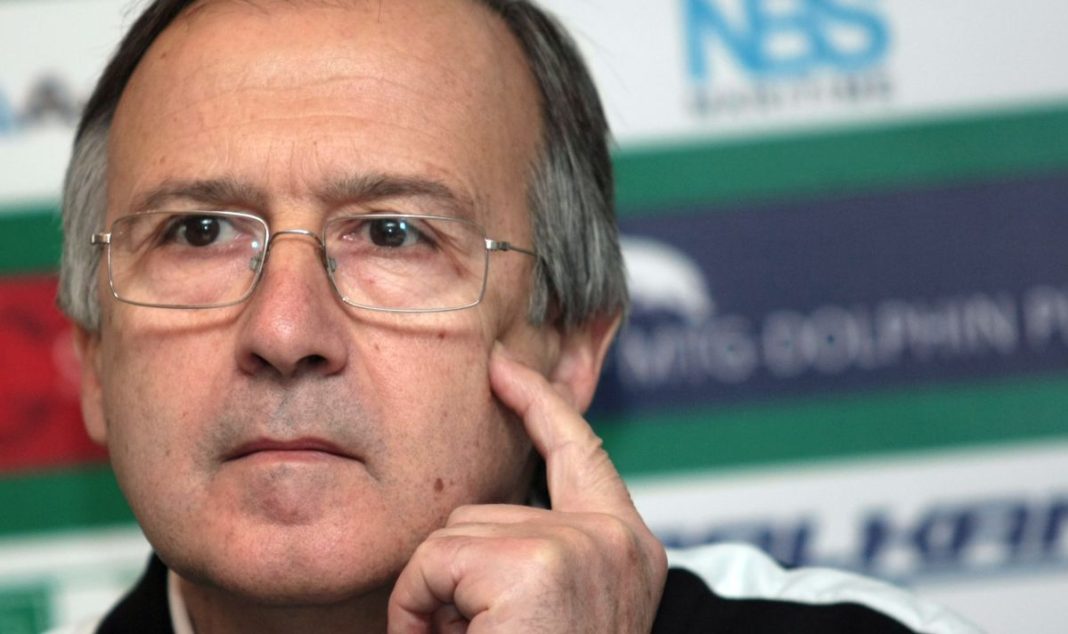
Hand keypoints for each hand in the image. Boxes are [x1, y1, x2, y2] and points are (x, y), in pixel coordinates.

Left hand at [387, 343, 667, 632]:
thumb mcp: (558, 601)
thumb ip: (537, 550)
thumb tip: (473, 517)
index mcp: (628, 549)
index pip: (579, 452)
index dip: (538, 402)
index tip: (501, 363)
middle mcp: (616, 540)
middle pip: (486, 509)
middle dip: (459, 570)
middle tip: (475, 630)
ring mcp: (579, 544)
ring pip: (453, 532)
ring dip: (437, 593)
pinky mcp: (535, 562)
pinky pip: (432, 558)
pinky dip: (414, 605)